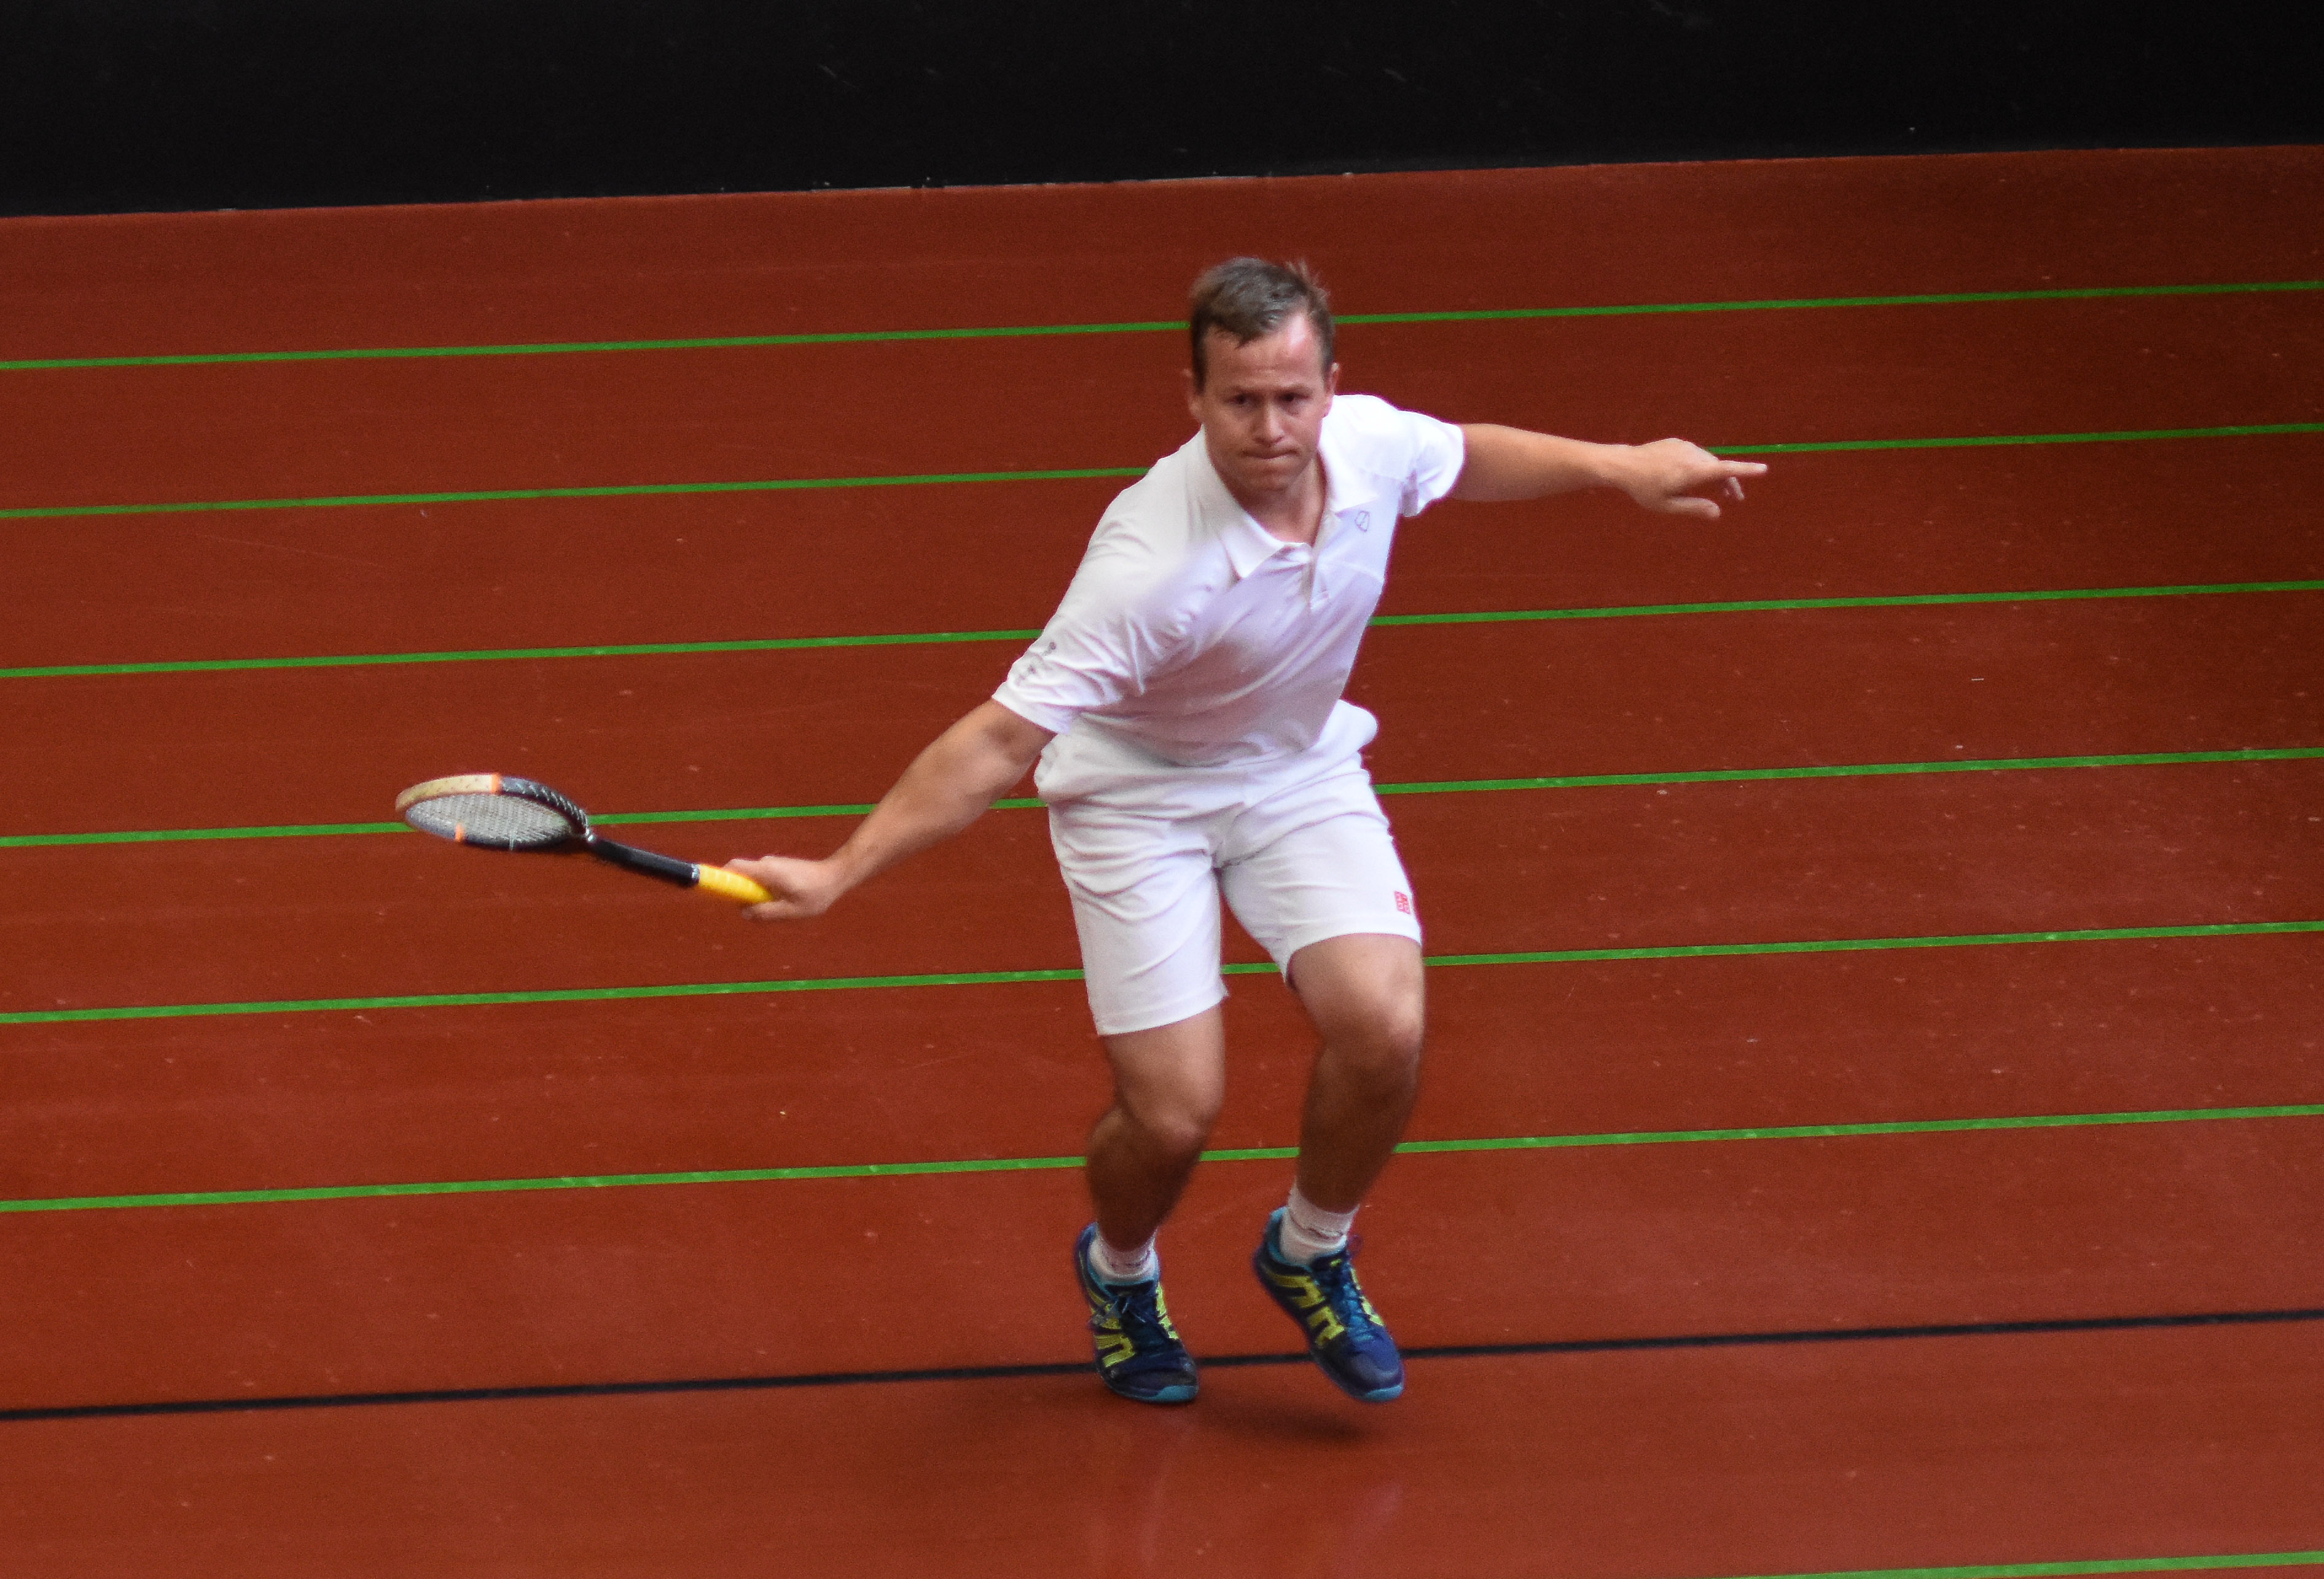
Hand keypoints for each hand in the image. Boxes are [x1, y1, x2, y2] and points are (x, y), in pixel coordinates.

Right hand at [725, 854, 845, 919]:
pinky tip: (781, 903)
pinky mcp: (779, 868)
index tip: (713, 892)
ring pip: (752, 879)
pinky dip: (763, 891)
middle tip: (751, 910)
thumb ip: (766, 913)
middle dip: (738, 892)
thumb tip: (744, 913)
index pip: (733, 867)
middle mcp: (766, 864)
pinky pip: (762, 880)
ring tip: (774, 908)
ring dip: (754, 894)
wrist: (836, 876)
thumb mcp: (791, 910)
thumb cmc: (816, 894)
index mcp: (766, 872)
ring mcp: (773, 865)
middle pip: (739, 874)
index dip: (719, 877)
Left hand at [1615, 438, 1766, 518]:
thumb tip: (1717, 513)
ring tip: (1717, 491)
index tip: (1763, 470)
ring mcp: (1685, 446)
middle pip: (1719, 468)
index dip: (1745, 471)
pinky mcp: (1678, 443)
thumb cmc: (1644, 489)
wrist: (1623, 464)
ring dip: (1715, 475)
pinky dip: (1701, 466)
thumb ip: (1694, 508)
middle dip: (1729, 483)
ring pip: (1708, 461)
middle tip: (1735, 498)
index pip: (1725, 470)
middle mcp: (1692, 455)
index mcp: (1693, 471)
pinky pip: (1695, 456)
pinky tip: (1692, 478)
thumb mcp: (1667, 505)